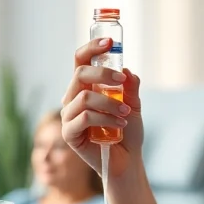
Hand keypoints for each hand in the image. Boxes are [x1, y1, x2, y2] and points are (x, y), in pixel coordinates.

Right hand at [60, 38, 143, 178]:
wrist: (127, 161)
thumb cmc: (127, 132)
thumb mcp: (134, 105)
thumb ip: (130, 87)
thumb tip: (126, 70)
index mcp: (85, 88)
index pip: (81, 61)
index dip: (92, 48)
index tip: (110, 42)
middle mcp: (73, 99)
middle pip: (79, 74)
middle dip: (103, 74)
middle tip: (122, 82)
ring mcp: (69, 116)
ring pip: (84, 97)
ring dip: (110, 103)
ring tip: (126, 113)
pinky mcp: (70, 133)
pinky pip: (84, 117)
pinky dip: (106, 118)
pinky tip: (119, 124)